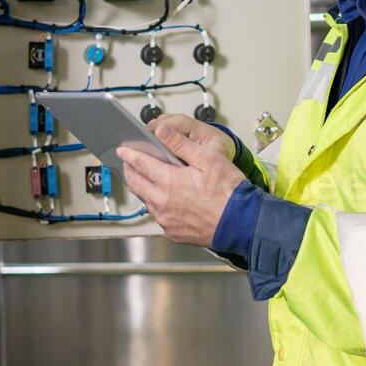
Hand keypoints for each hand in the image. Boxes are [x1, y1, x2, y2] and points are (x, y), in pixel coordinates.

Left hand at [116, 113, 244, 247]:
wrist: (242, 224)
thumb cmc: (229, 191)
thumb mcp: (207, 158)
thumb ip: (181, 144)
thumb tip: (161, 132)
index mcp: (169, 182)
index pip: (140, 164)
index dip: (129, 154)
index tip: (123, 150)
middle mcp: (162, 203)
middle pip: (136, 184)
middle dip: (130, 171)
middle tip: (129, 162)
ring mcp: (166, 220)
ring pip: (146, 201)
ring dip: (143, 188)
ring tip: (146, 178)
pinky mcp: (173, 233)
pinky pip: (159, 216)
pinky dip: (157, 204)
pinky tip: (166, 198)